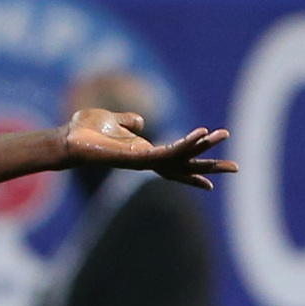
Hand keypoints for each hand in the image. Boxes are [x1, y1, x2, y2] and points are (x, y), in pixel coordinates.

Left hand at [60, 109, 235, 189]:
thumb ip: (128, 121)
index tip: (212, 184)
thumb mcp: (112, 121)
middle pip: (185, 166)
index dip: (193, 171)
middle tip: (237, 168)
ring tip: (225, 134)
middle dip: (210, 167)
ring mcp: (143, 161)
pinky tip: (202, 133)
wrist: (66, 140)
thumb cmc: (84, 132)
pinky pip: (167, 152)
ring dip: (204, 146)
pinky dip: (185, 142)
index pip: (175, 164)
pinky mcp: (138, 158)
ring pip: (181, 156)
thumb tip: (139, 122)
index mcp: (143, 154)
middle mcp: (146, 161)